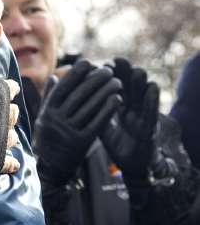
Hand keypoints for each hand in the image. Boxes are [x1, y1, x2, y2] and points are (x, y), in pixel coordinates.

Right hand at [0, 20, 22, 177]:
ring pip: (11, 137)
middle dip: (10, 111)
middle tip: (7, 111)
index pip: (8, 88)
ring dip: (10, 135)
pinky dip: (11, 163)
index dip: (8, 88)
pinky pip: (8, 164)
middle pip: (11, 113)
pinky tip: (12, 165)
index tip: (10, 88)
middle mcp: (4, 116)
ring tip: (8, 135)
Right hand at [33, 60, 122, 184]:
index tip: (88, 63)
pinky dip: (108, 109)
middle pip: (79, 95)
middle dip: (95, 80)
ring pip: (90, 106)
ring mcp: (69, 131)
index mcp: (48, 111)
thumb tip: (56, 76)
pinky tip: (118, 99)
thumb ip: (51, 97)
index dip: (76, 74)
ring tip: (117, 82)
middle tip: (108, 71)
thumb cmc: (49, 138)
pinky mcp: (82, 141)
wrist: (51, 167)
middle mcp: (56, 120)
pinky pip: (98, 121)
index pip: (63, 87)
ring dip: (105, 92)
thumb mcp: (45, 118)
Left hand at [99, 58, 160, 179]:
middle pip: (130, 87)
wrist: (132, 164)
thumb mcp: (99, 125)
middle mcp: (133, 108)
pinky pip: (152, 111)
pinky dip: (152, 99)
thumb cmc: (116, 143)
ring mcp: (143, 117)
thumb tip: (70, 96)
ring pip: (143, 95)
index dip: (110, 76)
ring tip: (137, 70)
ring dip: (140, 83)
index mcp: (120, 107)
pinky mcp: (151, 127)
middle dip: (125, 73)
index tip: (102, 62)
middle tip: (118, 60)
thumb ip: (90, 110)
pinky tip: (152, 88)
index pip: (115, 87)